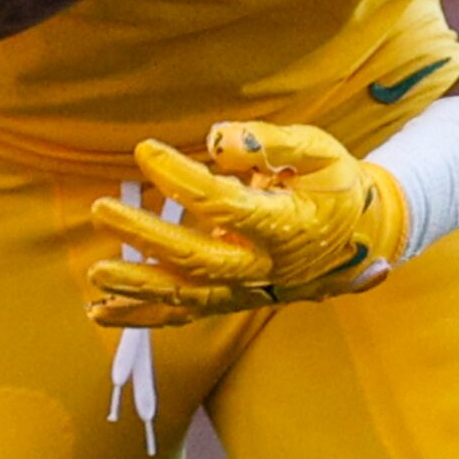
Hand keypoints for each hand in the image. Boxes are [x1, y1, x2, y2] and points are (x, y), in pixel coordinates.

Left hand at [87, 121, 408, 328]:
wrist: (364, 235)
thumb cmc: (336, 184)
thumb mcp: (319, 151)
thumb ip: (271, 144)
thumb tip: (219, 142)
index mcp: (288, 228)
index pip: (225, 206)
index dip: (182, 178)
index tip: (145, 150)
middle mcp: (266, 268)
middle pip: (199, 260)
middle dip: (147, 238)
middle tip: (101, 211)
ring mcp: (248, 290)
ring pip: (188, 297)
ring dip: (138, 289)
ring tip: (94, 275)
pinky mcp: (234, 298)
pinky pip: (185, 314)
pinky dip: (142, 317)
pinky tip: (99, 314)